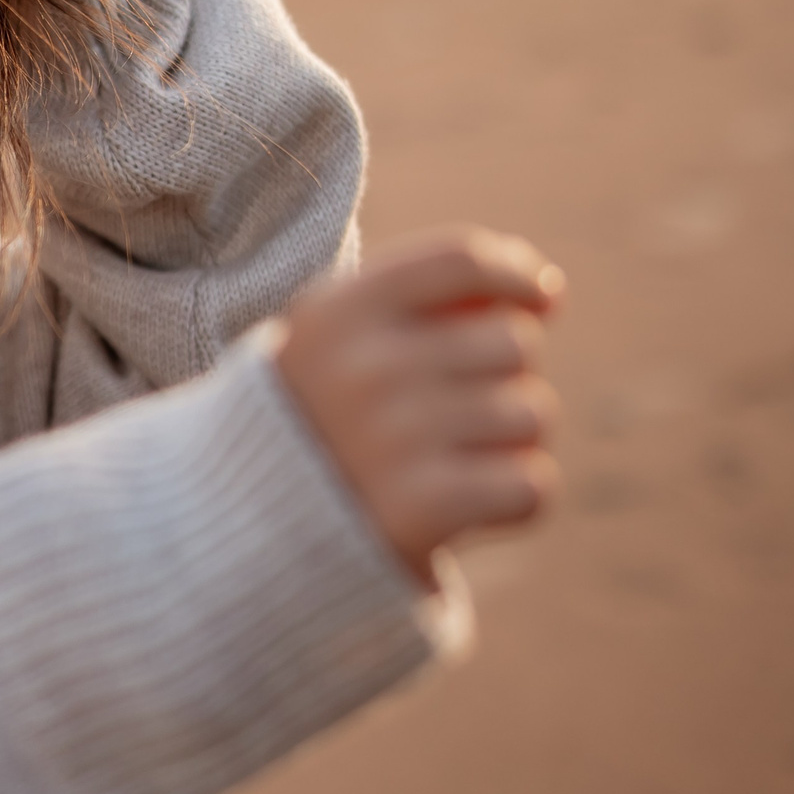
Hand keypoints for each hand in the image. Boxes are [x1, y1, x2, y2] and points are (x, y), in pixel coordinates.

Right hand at [274, 228, 563, 586]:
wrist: (246, 533)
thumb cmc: (318, 418)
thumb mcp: (337, 339)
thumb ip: (426, 300)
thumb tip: (547, 293)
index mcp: (333, 314)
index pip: (459, 259)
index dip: (517, 273)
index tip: (541, 298)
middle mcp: (361, 369)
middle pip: (514, 341)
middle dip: (505, 374)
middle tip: (453, 410)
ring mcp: (391, 439)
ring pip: (531, 413)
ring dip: (511, 440)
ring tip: (451, 458)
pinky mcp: (421, 510)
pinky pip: (530, 485)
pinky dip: (515, 499)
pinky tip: (469, 505)